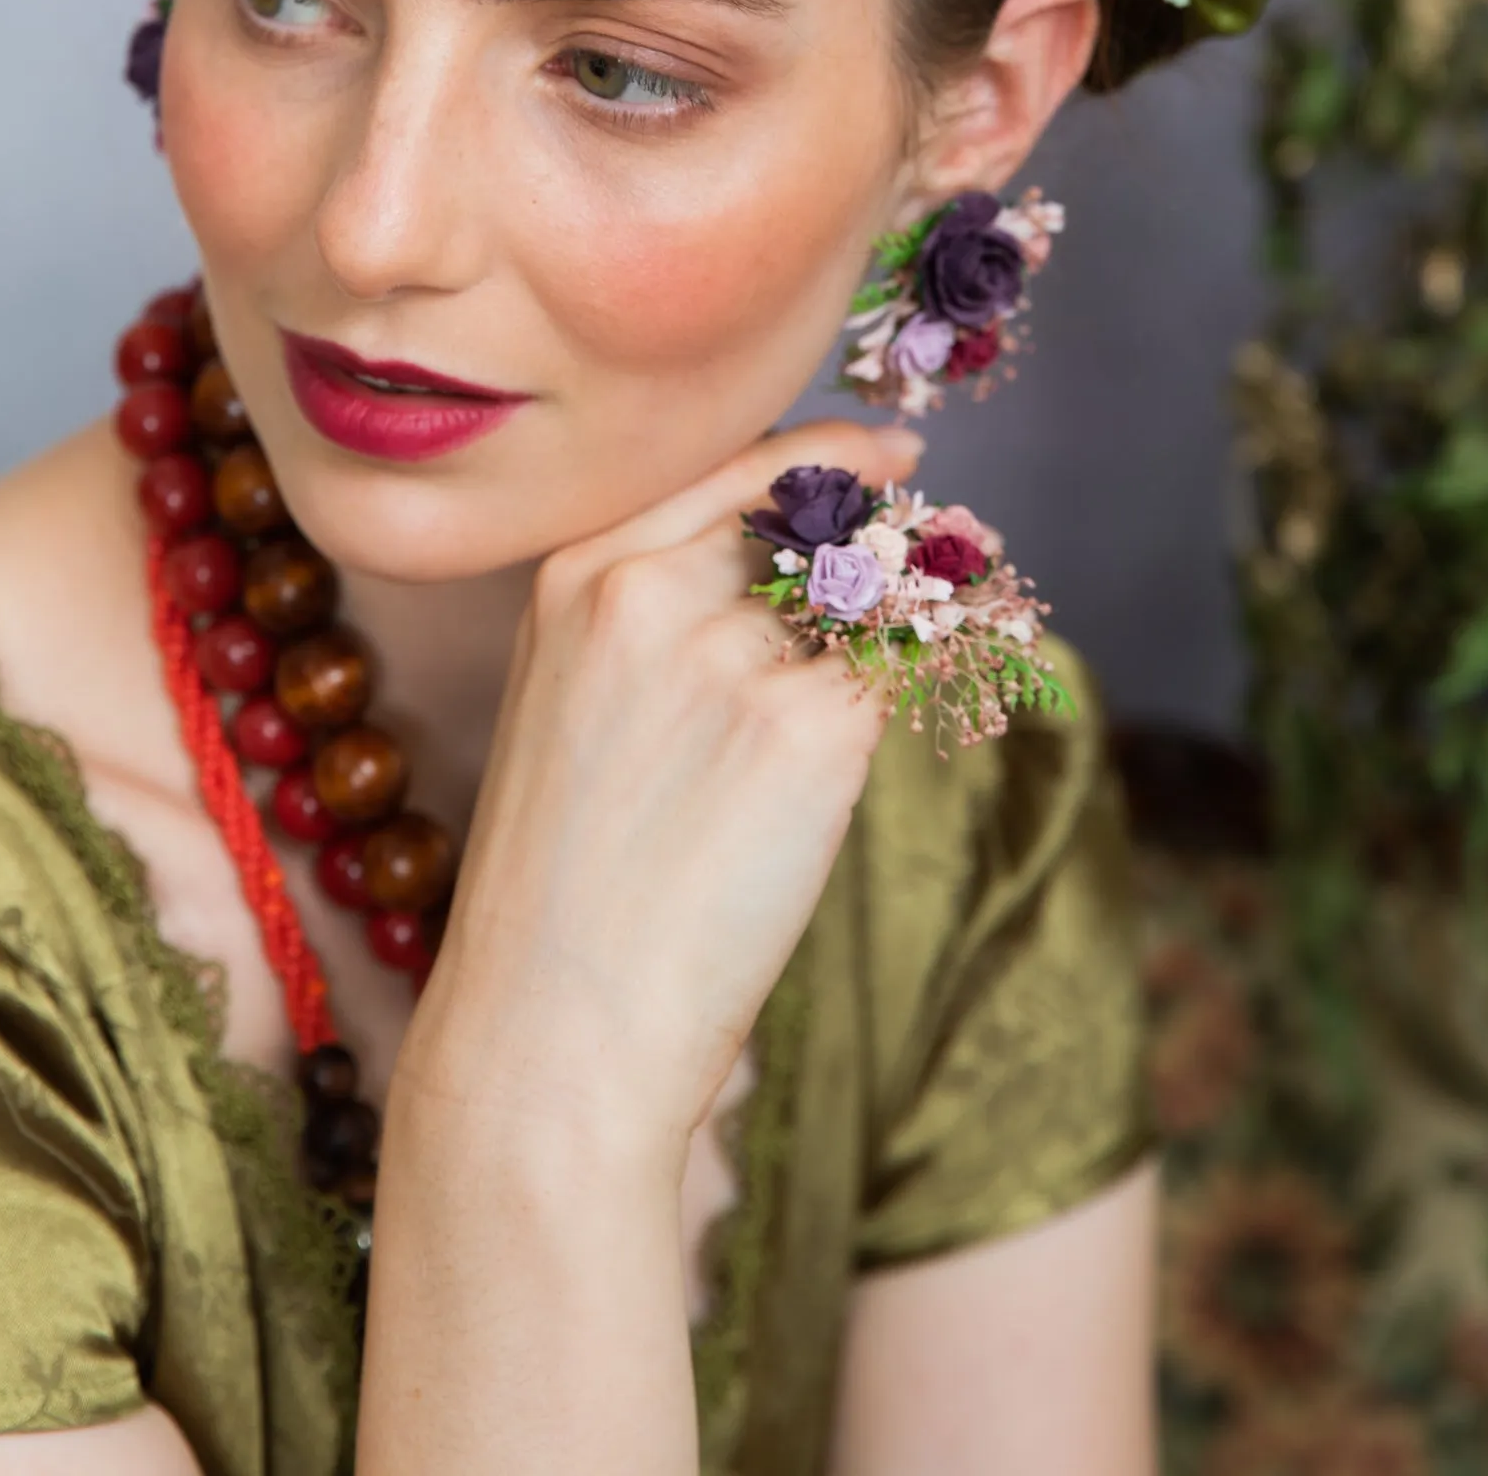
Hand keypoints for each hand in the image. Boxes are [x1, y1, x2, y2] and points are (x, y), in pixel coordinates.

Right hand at [395, 416, 922, 1162]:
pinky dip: (927, 696)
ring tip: (879, 709)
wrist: (556, 1029)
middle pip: (817, 526)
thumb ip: (668, 617)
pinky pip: (901, 684)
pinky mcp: (811, 732)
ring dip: (907, 638)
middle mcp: (652, 591)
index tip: (892, 458)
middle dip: (883, 555)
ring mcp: (733, 656)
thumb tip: (821, 568)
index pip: (735, 467)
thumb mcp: (575, 706)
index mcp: (578, 574)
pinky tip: (895, 744)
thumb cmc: (567, 890)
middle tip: (931, 576)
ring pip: (871, 608)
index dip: (829, 457)